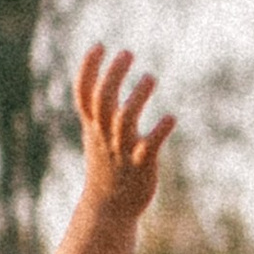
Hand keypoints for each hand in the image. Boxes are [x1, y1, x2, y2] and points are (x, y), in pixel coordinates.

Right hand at [76, 45, 175, 213]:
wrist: (109, 208)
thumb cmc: (106, 164)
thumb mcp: (95, 133)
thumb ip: (98, 107)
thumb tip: (101, 76)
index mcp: (92, 126)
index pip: (83, 93)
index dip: (88, 68)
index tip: (99, 45)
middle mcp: (104, 135)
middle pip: (103, 99)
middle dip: (113, 74)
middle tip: (127, 53)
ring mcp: (122, 150)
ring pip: (124, 120)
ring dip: (137, 96)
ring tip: (150, 78)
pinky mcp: (141, 165)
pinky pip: (149, 146)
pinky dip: (160, 131)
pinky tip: (170, 118)